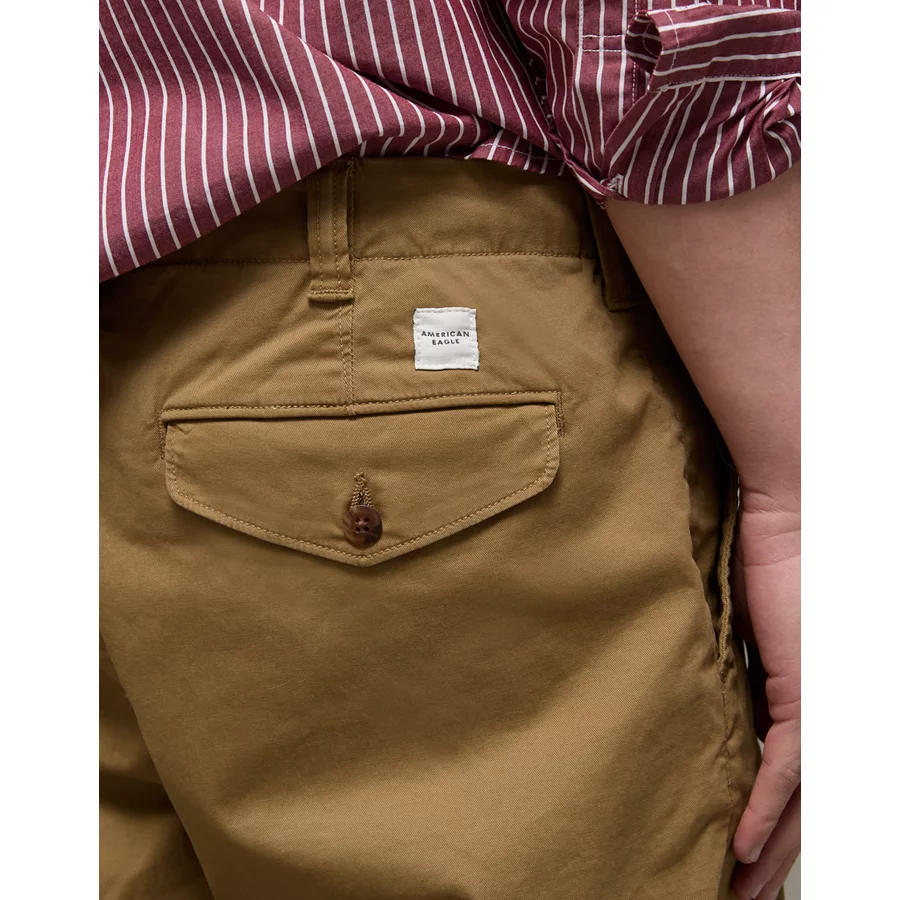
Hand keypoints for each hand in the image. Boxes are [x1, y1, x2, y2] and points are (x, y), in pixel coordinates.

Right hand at [730, 491, 800, 899]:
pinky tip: (742, 844)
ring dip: (768, 847)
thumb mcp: (727, 619)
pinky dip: (764, 808)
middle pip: (800, 801)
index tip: (732, 851)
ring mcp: (819, 703)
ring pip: (801, 798)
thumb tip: (676, 685)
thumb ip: (714, 661)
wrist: (788, 512)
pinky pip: (787, 767)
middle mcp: (817, 707)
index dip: (763, 820)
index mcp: (797, 693)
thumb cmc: (758, 551)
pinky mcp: (809, 691)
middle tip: (736, 888)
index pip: (783, 774)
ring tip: (738, 885)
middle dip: (769, 852)